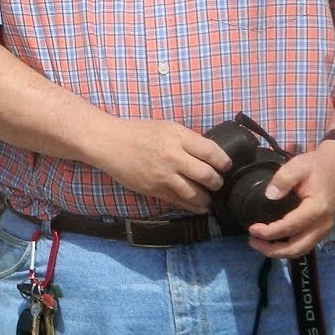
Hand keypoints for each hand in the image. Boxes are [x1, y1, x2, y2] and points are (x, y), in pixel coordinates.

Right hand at [92, 119, 231, 212]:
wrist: (109, 143)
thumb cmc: (138, 132)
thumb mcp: (167, 128)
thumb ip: (188, 141)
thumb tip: (209, 155)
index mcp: (178, 137)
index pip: (212, 152)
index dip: (224, 162)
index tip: (226, 166)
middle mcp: (173, 157)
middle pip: (207, 175)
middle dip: (217, 182)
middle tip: (217, 182)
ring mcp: (163, 176)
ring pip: (195, 194)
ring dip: (206, 198)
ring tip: (208, 197)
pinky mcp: (154, 189)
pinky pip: (179, 202)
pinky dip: (192, 206)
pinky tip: (198, 206)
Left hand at [246, 141, 334, 257]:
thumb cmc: (317, 166)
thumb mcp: (298, 165)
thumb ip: (283, 179)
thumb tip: (269, 196)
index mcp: (317, 209)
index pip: (289, 227)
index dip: (269, 232)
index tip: (252, 229)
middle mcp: (323, 225)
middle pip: (296, 248)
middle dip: (272, 250)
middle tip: (252, 241)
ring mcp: (325, 230)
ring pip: (301, 250)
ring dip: (279, 251)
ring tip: (259, 243)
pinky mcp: (323, 230)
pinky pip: (305, 245)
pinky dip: (288, 247)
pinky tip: (274, 240)